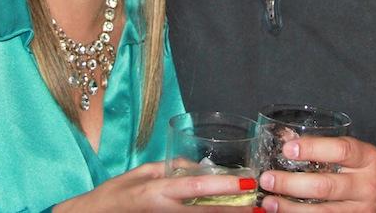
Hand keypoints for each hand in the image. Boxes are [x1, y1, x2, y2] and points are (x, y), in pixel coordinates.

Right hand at [54, 161, 262, 211]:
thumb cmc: (115, 192)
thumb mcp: (142, 171)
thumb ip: (171, 168)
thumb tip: (199, 167)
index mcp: (159, 190)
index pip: (197, 187)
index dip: (224, 185)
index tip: (246, 183)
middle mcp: (165, 211)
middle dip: (235, 212)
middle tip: (260, 208)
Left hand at [258, 136, 375, 211]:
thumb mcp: (361, 151)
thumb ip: (328, 146)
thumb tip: (287, 138)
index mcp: (369, 159)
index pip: (341, 151)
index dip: (312, 149)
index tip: (287, 149)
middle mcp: (367, 186)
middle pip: (325, 186)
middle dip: (291, 184)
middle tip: (267, 179)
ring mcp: (362, 211)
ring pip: (322, 212)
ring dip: (291, 208)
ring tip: (269, 202)